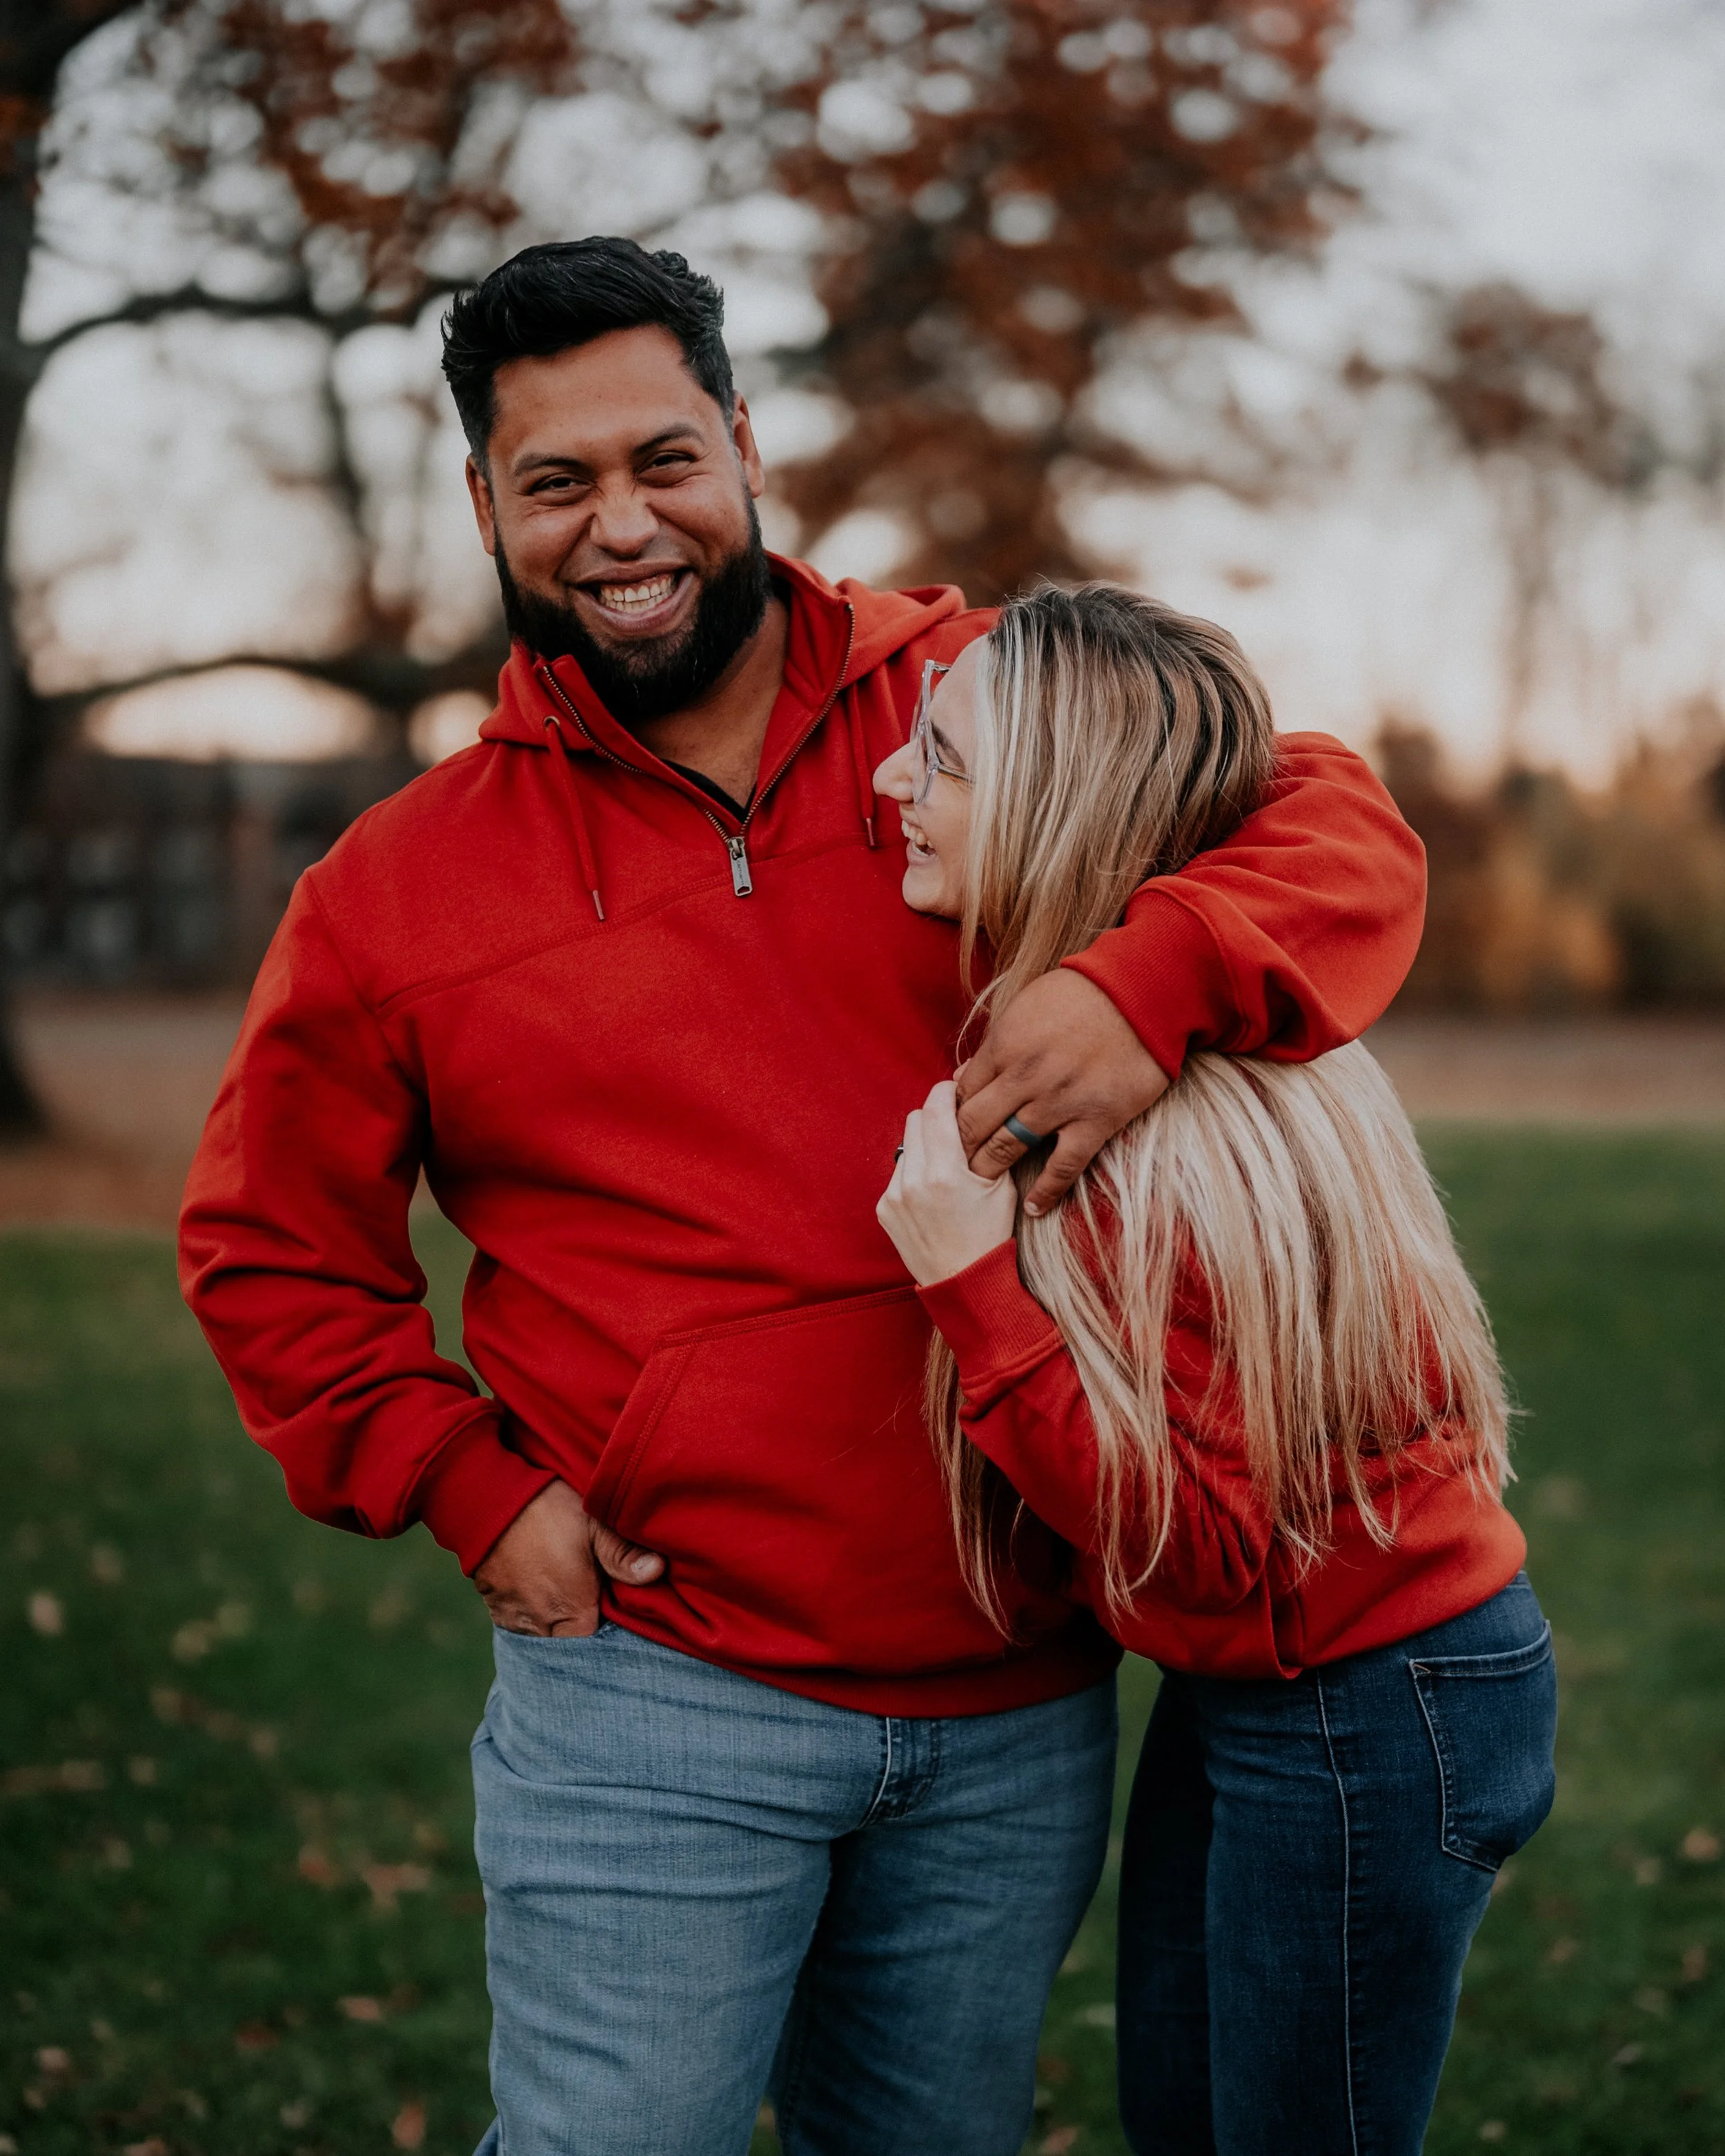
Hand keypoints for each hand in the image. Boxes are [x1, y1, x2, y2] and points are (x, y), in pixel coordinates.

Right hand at [473, 1480, 662, 1636]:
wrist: (485, 1501)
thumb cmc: (545, 1510)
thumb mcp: (592, 1524)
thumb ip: (622, 1554)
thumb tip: (658, 1571)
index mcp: (572, 1612)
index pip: (597, 1649)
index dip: (610, 1638)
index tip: (617, 1618)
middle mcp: (542, 1626)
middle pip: (571, 1648)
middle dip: (585, 1636)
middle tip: (598, 1610)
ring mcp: (516, 1621)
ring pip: (546, 1640)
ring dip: (559, 1628)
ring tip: (572, 1605)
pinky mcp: (497, 1610)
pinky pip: (523, 1629)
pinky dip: (536, 1620)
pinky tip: (546, 1600)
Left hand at [878, 1080, 1018, 1285]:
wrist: (964, 1282)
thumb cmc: (990, 1234)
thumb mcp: (1002, 1187)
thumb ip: (987, 1145)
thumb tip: (978, 1110)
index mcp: (946, 1172)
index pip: (935, 1107)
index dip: (947, 1092)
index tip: (958, 1094)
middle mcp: (914, 1181)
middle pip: (915, 1118)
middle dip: (936, 1119)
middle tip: (956, 1132)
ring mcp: (895, 1195)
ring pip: (906, 1145)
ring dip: (924, 1148)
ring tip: (946, 1172)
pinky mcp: (884, 1208)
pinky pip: (898, 1173)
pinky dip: (914, 1174)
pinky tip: (933, 1196)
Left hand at [955, 969, 1169, 1214]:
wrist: (1143, 993)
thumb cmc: (1083, 992)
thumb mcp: (1025, 1006)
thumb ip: (995, 1044)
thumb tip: (965, 1073)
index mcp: (1004, 1046)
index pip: (962, 1092)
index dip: (951, 1115)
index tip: (948, 1131)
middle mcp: (1024, 1077)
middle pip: (974, 1124)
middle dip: (957, 1149)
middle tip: (950, 1169)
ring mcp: (1059, 1102)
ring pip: (1007, 1147)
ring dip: (987, 1170)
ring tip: (975, 1190)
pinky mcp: (1096, 1121)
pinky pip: (1064, 1167)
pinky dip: (1046, 1192)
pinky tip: (1032, 1208)